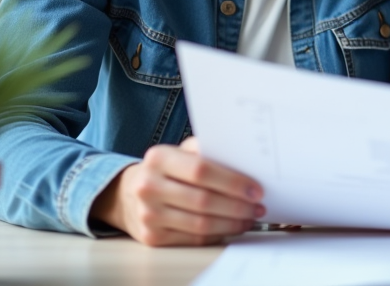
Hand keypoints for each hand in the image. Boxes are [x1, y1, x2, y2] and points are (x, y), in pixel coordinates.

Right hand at [90, 136, 264, 245]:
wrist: (130, 193)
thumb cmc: (168, 170)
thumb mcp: (181, 152)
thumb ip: (207, 151)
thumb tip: (246, 159)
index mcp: (159, 158)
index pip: (201, 169)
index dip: (232, 181)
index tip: (256, 188)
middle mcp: (148, 186)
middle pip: (203, 200)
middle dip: (237, 205)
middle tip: (258, 205)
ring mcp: (148, 214)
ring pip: (200, 223)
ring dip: (232, 222)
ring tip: (250, 217)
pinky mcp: (152, 237)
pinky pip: (194, 238)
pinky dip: (219, 233)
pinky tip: (233, 226)